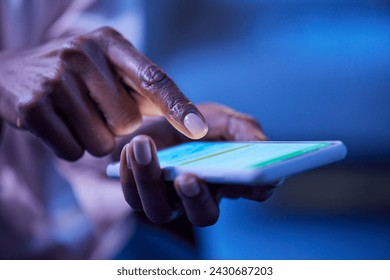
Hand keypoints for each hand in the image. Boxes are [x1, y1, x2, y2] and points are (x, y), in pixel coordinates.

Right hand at [0, 27, 206, 159]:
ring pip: (102, 142)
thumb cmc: (77, 75)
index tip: (199, 129)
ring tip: (74, 114)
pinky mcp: (32, 107)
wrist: (14, 72)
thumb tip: (190, 122)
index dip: (178, 106)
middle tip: (94, 107)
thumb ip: (146, 89)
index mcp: (111, 43)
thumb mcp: (110, 68)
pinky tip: (57, 123)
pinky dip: (70, 146)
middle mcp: (83, 54)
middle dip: (116, 125)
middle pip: (129, 123)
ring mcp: (55, 79)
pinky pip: (73, 151)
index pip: (154, 78)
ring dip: (94, 138)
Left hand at [119, 103, 276, 226]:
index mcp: (227, 178)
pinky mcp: (138, 194)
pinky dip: (130, 172)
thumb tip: (263, 145)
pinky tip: (130, 147)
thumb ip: (243, 129)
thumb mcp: (219, 117)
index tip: (253, 176)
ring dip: (150, 180)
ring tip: (143, 145)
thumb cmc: (190, 121)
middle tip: (188, 178)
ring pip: (159, 211)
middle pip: (203, 215)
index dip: (256, 187)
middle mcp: (198, 196)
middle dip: (197, 200)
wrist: (152, 117)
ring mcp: (167, 199)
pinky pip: (133, 197)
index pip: (251, 192)